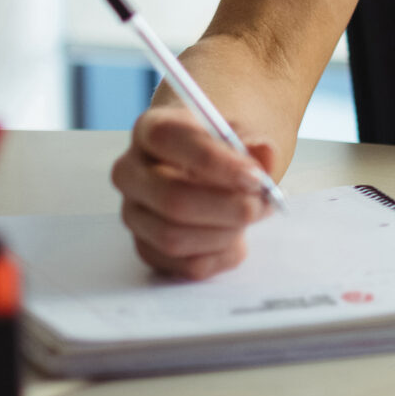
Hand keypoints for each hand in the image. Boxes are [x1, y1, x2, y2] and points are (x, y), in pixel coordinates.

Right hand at [110, 104, 279, 279]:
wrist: (216, 166)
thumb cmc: (225, 147)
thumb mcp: (244, 133)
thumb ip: (254, 140)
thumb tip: (263, 153)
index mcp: (150, 130)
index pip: (168, 139)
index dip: (214, 160)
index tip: (255, 176)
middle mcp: (131, 172)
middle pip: (171, 198)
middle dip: (226, 206)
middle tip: (261, 203)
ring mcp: (134, 213)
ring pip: (174, 237)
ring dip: (226, 233)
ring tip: (253, 215)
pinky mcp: (148, 247)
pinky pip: (185, 265)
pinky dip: (221, 255)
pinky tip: (237, 237)